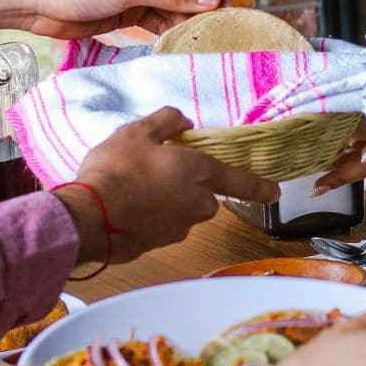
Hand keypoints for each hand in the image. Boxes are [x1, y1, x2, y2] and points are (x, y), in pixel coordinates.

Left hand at [0, 0, 225, 39]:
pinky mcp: (128, 4)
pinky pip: (157, 16)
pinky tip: (181, 42)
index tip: (230, 11)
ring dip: (185, 20)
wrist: (36, 1)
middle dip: (199, 7)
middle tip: (221, 30)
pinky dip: (168, 27)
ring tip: (205, 40)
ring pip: (171, 3)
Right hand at [62, 108, 277, 265]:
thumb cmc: (116, 170)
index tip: (275, 192)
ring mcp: (180, 229)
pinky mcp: (160, 245)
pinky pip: (162, 225)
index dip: (260, 186)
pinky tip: (125, 207)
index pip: (241, 181)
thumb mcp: (138, 132)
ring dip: (166, 201)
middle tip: (154, 170)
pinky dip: (150, 217)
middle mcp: (198, 204)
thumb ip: (166, 121)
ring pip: (182, 210)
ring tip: (132, 188)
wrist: (90, 218)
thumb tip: (184, 120)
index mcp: (200, 173)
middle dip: (187, 185)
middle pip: (205, 195)